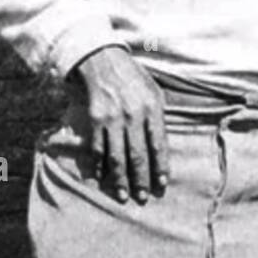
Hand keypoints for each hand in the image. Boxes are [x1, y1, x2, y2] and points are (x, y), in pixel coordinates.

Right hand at [68, 46, 169, 203]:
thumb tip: (162, 148)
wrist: (102, 59)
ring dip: (120, 179)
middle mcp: (133, 115)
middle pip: (138, 155)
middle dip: (141, 180)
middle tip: (142, 198)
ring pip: (117, 156)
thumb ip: (159, 118)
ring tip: (123, 196)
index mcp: (153, 108)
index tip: (162, 185)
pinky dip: (98, 166)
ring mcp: (112, 118)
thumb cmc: (133, 78)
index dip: (161, 167)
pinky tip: (101, 179)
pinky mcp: (94, 119)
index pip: (159, 145)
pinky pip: (97, 148)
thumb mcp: (154, 92)